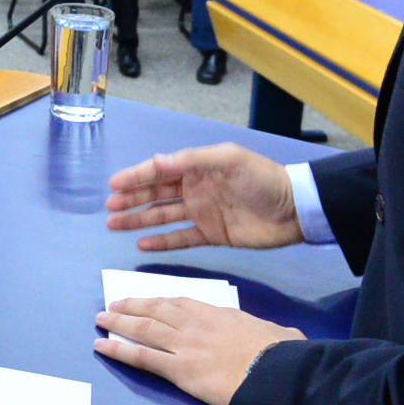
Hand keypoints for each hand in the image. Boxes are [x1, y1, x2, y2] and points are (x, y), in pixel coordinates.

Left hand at [94, 297, 304, 404]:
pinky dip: (118, 350)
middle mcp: (195, 325)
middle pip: (156, 311)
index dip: (160, 302)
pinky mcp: (177, 370)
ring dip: (119, 323)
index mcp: (218, 314)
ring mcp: (184, 346)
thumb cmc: (282, 355)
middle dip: (133, 307)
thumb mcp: (279, 333)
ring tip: (101, 320)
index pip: (182, 303)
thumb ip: (271, 332)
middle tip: (114, 305)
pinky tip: (102, 346)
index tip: (148, 301)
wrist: (274, 374)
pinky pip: (141, 357)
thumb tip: (283, 336)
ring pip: (143, 329)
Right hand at [103, 143, 303, 251]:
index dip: (136, 177)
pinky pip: (181, 238)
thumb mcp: (229, 160)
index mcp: (198, 167)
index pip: (159, 171)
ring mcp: (202, 213)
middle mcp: (195, 189)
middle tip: (109, 209)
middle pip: (156, 194)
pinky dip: (161, 241)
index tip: (114, 186)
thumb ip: (192, 161)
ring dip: (139, 220)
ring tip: (115, 225)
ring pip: (162, 216)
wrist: (294, 211)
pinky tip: (141, 244)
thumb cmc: (262, 179)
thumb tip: (157, 161)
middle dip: (131, 200)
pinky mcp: (212, 235)